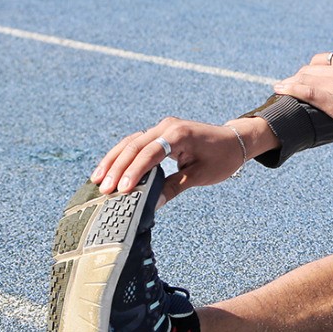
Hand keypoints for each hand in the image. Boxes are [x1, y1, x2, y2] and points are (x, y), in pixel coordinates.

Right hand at [92, 117, 275, 204]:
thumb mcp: (200, 175)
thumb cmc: (222, 158)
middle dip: (117, 168)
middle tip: (103, 190)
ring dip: (113, 161)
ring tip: (97, 181)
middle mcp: (167, 126)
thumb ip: (174, 187)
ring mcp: (162, 127)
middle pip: (134, 146)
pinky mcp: (159, 132)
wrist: (235, 141)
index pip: (150, 153)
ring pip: (130, 142)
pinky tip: (108, 170)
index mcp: (179, 134)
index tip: (120, 190)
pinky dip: (121, 156)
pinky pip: (136, 143)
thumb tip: (151, 205)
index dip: (134, 172)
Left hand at [272, 42, 332, 135]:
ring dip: (290, 82)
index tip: (309, 76)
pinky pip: (304, 91)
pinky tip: (280, 89)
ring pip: (303, 78)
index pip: (322, 60)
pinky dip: (289, 88)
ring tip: (282, 87)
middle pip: (309, 69)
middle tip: (292, 85)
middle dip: (299, 76)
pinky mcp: (332, 102)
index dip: (313, 69)